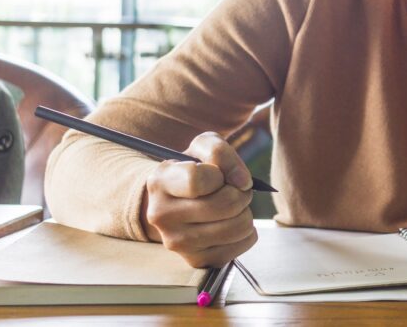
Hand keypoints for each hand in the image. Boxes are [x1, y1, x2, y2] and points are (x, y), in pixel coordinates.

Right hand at [141, 132, 257, 267]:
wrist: (177, 201)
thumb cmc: (195, 169)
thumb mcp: (203, 146)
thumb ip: (221, 152)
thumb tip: (242, 182)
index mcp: (160, 182)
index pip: (197, 180)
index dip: (219, 175)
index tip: (219, 175)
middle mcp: (162, 215)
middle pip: (226, 204)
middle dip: (240, 193)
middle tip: (234, 190)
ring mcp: (177, 242)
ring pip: (238, 226)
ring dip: (245, 212)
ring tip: (232, 206)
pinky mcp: (196, 260)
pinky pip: (243, 243)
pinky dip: (247, 232)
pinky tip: (230, 223)